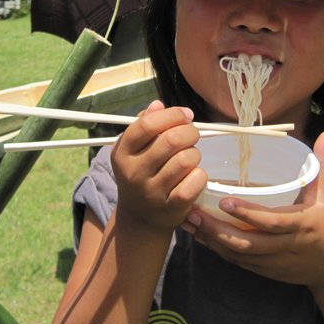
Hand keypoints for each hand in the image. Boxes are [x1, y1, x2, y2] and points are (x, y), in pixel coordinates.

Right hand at [111, 100, 206, 233]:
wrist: (139, 218)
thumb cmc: (140, 174)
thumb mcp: (133, 150)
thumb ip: (144, 124)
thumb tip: (158, 105)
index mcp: (123, 153)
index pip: (147, 124)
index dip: (172, 115)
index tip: (185, 115)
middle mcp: (134, 173)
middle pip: (171, 140)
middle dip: (190, 132)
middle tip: (192, 135)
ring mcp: (152, 192)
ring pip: (187, 159)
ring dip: (194, 153)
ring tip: (189, 157)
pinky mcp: (171, 207)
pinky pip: (195, 181)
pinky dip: (200, 175)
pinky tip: (193, 175)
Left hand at [183, 131, 323, 290]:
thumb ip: (322, 166)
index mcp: (302, 225)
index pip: (272, 221)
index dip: (248, 214)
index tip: (224, 201)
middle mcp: (285, 246)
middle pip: (247, 242)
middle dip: (216, 229)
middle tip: (193, 212)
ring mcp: (273, 262)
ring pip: (237, 254)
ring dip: (211, 239)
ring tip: (189, 221)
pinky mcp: (264, 271)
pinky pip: (237, 262)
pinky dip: (217, 250)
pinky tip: (200, 236)